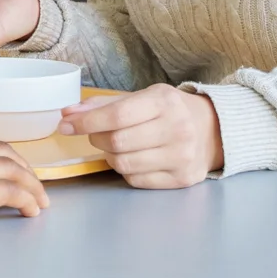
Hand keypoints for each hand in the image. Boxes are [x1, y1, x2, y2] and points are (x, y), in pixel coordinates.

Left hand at [61, 85, 221, 189]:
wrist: (212, 129)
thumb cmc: (169, 111)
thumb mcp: (142, 97)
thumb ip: (104, 105)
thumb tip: (68, 114)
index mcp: (164, 102)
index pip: (116, 116)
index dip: (85, 122)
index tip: (64, 125)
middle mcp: (177, 129)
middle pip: (117, 142)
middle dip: (96, 139)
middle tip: (96, 134)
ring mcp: (182, 157)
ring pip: (124, 164)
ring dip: (110, 156)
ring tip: (117, 146)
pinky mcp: (182, 179)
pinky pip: (136, 180)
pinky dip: (126, 170)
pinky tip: (134, 158)